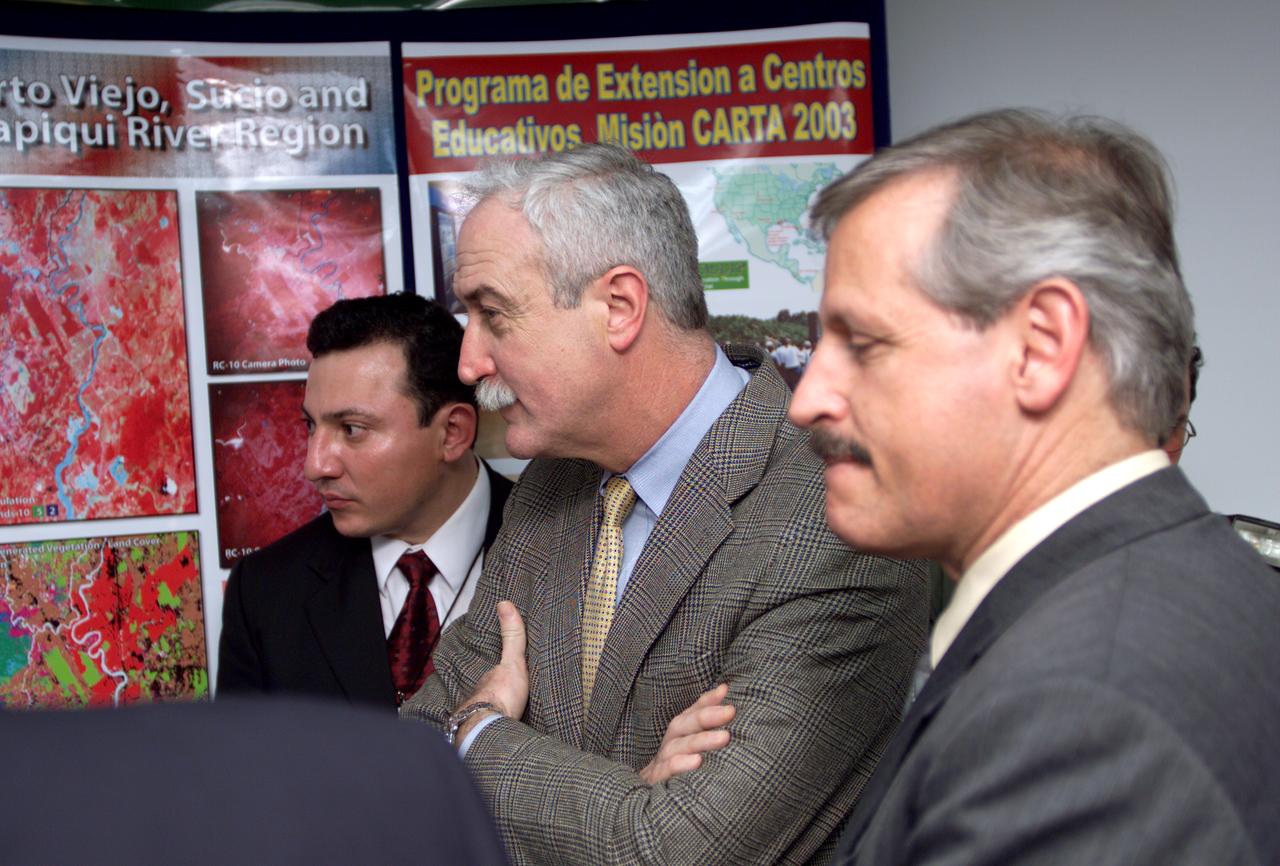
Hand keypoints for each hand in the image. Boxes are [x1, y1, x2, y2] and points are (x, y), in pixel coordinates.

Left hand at [454, 601, 528, 742]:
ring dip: (490, 715)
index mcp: (488, 680)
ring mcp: (477, 717)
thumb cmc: (502, 695)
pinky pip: (484, 732)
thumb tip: (504, 602)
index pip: (492, 674)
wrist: (488, 729)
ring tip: (500, 718)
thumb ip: (512, 637)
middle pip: (487, 694)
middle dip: (492, 696)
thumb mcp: (513, 662)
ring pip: (484, 713)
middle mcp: (479, 697)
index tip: (501, 675)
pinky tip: (495, 736)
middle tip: (502, 698)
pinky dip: (488, 732)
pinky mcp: (480, 737)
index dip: (497, 675)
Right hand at [640, 683, 735, 784]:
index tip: (725, 692)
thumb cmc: (672, 780)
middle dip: (706, 715)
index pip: (689, 715)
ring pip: (676, 747)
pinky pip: (665, 772)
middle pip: (682, 725)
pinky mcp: (653, 785)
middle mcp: (666, 749)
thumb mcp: (688, 755)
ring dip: (701, 740)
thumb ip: (704, 732)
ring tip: (725, 737)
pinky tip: (697, 762)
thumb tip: (726, 697)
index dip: (705, 702)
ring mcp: (658, 766)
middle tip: (731, 711)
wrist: (638, 811)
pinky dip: (680, 765)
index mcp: (675, 740)